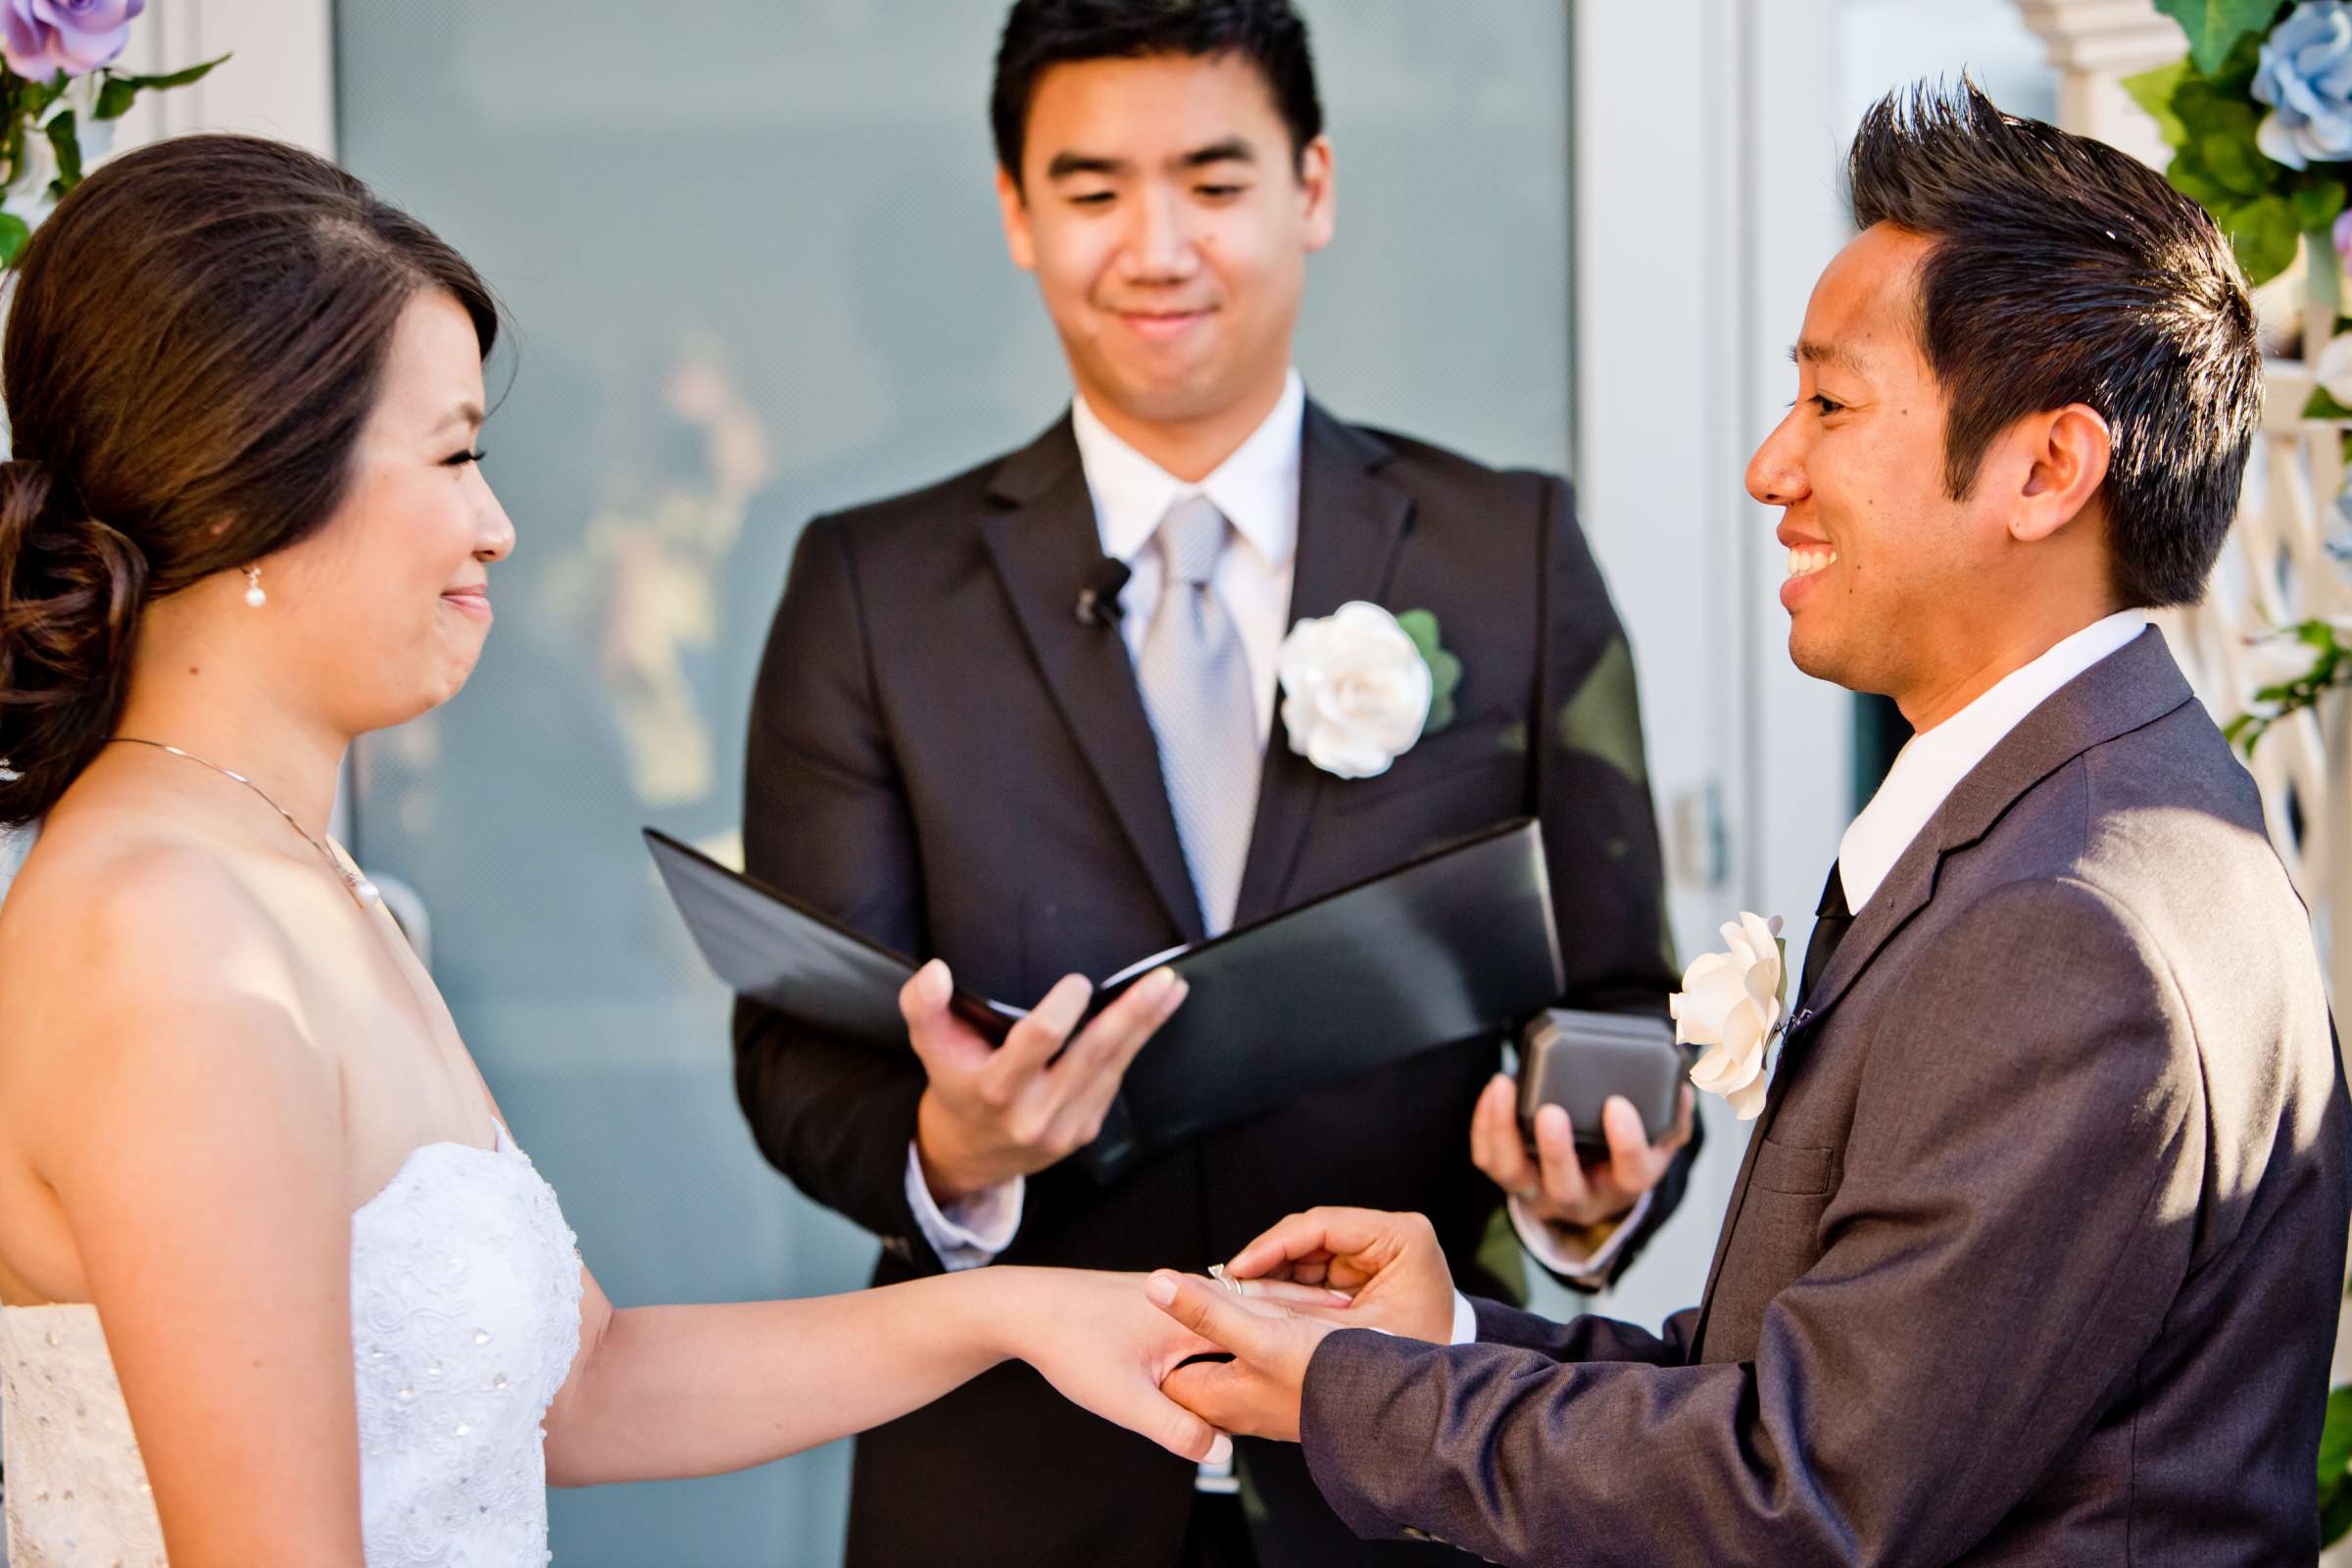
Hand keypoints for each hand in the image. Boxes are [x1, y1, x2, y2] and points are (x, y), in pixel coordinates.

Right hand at [904, 960, 1186, 1202]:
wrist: (969, 1154)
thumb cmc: (954, 1082)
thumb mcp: (929, 1044)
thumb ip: (924, 1006)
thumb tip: (936, 971)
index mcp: (995, 1088)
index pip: (1037, 1043)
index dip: (1061, 1011)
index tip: (1079, 983)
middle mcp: (1033, 1113)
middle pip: (1092, 1055)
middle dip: (1132, 1015)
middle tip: (1163, 980)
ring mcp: (1063, 1127)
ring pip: (1112, 1067)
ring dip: (1146, 1025)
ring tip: (1171, 988)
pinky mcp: (1084, 1130)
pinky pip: (1112, 1082)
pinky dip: (1134, 1046)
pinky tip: (1152, 1017)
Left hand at [999, 1269, 1344, 1461]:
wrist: (1029, 1304)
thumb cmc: (1070, 1344)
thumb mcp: (1120, 1395)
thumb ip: (1172, 1426)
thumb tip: (1217, 1456)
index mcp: (1196, 1315)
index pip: (1269, 1332)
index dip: (1318, 1350)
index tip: (1370, 1359)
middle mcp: (1204, 1297)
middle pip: (1275, 1317)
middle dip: (1324, 1330)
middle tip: (1385, 1343)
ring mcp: (1196, 1296)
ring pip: (1262, 1313)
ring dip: (1302, 1323)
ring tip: (1357, 1336)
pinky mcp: (1186, 1303)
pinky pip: (1243, 1313)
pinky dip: (1273, 1321)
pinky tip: (1291, 1338)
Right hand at [1221, 1207, 1455, 1342]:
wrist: (1440, 1390)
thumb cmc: (1408, 1363)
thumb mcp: (1348, 1339)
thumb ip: (1295, 1314)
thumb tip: (1232, 1297)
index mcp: (1402, 1237)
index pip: (1323, 1224)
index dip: (1273, 1245)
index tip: (1237, 1269)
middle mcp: (1391, 1234)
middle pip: (1311, 1233)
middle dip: (1268, 1259)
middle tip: (1230, 1284)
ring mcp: (1377, 1248)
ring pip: (1307, 1248)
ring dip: (1274, 1270)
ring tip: (1239, 1295)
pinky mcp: (1364, 1265)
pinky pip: (1315, 1265)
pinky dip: (1289, 1282)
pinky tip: (1263, 1299)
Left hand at [1470, 1073, 1692, 1229]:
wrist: (1590, 1184)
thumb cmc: (1622, 1156)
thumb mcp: (1657, 1144)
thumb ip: (1673, 1117)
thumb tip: (1680, 1088)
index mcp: (1622, 1185)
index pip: (1631, 1174)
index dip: (1626, 1143)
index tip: (1617, 1104)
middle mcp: (1579, 1197)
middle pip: (1565, 1187)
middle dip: (1556, 1151)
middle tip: (1551, 1112)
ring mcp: (1538, 1190)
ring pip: (1513, 1174)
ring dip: (1503, 1131)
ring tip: (1505, 1087)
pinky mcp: (1509, 1178)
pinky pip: (1488, 1159)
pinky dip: (1484, 1125)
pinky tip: (1495, 1090)